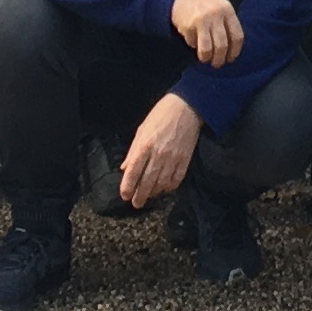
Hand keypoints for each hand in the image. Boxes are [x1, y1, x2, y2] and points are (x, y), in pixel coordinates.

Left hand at [116, 93, 200, 209]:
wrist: (186, 107)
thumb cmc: (161, 115)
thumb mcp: (142, 129)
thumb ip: (133, 150)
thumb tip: (125, 168)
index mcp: (145, 145)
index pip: (133, 171)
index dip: (128, 186)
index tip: (125, 195)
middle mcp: (158, 154)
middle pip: (147, 182)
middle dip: (140, 196)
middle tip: (136, 203)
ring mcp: (172, 158)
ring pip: (161, 184)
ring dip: (154, 192)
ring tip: (149, 195)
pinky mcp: (185, 160)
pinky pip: (176, 179)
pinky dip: (170, 187)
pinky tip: (165, 187)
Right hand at [168, 0, 243, 66]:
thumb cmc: (203, 3)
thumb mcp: (220, 7)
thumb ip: (227, 24)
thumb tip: (231, 50)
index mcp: (227, 10)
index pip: (237, 36)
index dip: (234, 51)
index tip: (230, 58)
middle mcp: (216, 15)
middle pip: (222, 45)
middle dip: (220, 59)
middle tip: (217, 63)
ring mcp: (202, 20)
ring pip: (207, 49)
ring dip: (207, 58)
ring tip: (205, 59)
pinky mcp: (188, 25)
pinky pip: (193, 43)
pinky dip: (193, 46)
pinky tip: (192, 40)